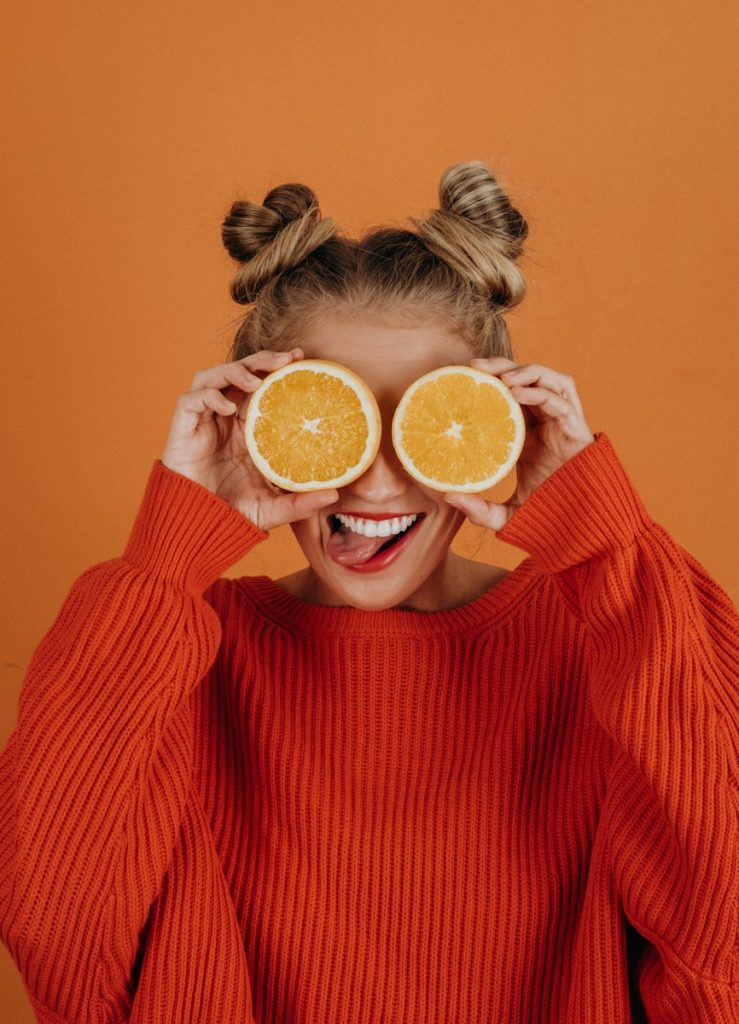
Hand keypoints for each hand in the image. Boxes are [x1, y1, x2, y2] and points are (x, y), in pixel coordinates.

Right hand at [161, 348, 338, 531]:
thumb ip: (302, 502)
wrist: (198, 527)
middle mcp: (226, 418)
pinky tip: (228, 408)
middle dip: (262, 359)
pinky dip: (209, 396)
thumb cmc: (233, 514)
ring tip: (256, 382)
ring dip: (234, 371)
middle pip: (240, 372)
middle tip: (287, 359)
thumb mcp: (274, 508)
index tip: (301, 359)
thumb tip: (335, 494)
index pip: (262, 386)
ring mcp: (204, 421)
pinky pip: (191, 400)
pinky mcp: (183, 429)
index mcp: (248, 428)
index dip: (277, 368)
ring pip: (213, 376)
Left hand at [443, 357, 595, 531]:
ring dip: (526, 371)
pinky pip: (560, 401)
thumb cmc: (547, 516)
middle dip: (504, 366)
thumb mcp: (505, 514)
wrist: (580, 528)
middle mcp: (547, 423)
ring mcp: (564, 424)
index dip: (491, 380)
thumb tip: (448, 497)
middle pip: (529, 379)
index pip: (511, 394)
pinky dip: (539, 392)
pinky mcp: (578, 431)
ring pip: (550, 380)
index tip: (464, 376)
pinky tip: (517, 393)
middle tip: (475, 366)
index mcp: (529, 433)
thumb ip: (479, 509)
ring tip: (501, 377)